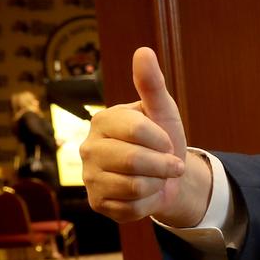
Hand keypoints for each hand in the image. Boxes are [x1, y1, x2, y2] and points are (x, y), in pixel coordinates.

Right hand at [80, 47, 210, 224]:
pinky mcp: (98, 203)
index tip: (168, 142)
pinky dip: (149, 202)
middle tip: (171, 164)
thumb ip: (152, 84)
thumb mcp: (162, 111)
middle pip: (134, 161)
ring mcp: (90, 178)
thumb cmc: (162, 139)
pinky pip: (132, 208)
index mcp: (102, 121)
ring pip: (135, 186)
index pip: (137, 130)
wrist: (166, 177)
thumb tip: (144, 51)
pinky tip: (146, 193)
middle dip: (164, 165)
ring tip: (155, 177)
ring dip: (158, 183)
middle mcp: (88, 148)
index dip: (162, 140)